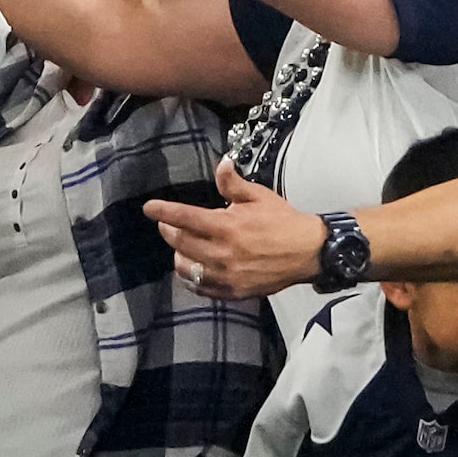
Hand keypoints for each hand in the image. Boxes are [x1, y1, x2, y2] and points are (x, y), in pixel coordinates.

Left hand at [147, 158, 326, 298]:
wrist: (307, 252)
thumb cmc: (283, 221)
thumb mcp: (259, 196)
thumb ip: (233, 184)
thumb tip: (220, 165)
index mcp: (227, 227)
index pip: (185, 218)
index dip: (163, 212)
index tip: (149, 208)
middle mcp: (222, 253)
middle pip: (181, 243)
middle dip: (169, 231)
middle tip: (167, 224)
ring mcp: (226, 275)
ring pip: (186, 268)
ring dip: (179, 255)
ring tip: (182, 246)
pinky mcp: (233, 291)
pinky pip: (201, 288)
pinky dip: (191, 278)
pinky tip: (193, 269)